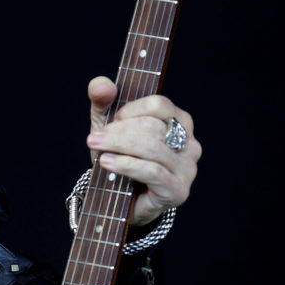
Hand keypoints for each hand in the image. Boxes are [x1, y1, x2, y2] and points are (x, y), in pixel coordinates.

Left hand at [86, 76, 200, 225]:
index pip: (159, 104)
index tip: (112, 119)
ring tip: (97, 148)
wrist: (122, 199)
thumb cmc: (121, 157)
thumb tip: (102, 85)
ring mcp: (187, 168)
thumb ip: (103, 101)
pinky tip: (107, 162)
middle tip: (94, 138)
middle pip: (152, 127)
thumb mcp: (108, 125)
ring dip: (118, 146)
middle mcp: (190, 143)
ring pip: (152, 148)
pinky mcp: (178, 190)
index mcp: (179, 121)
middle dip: (118, 131)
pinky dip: (125, 165)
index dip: (131, 110)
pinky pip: (152, 171)